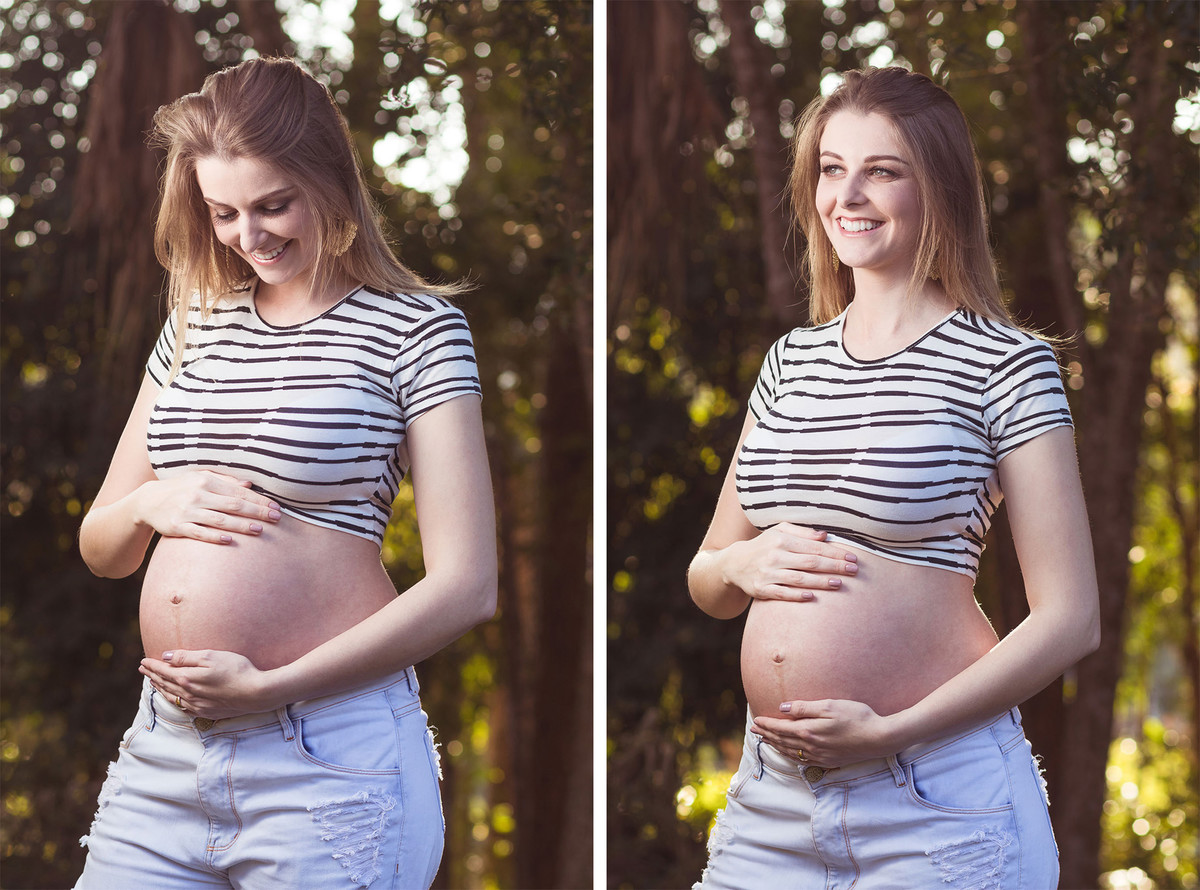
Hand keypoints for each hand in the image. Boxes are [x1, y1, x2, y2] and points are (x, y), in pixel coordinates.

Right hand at [134, 471, 280, 543]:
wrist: (147, 501)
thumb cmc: (180, 489)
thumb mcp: (200, 479)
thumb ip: (225, 481)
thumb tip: (249, 484)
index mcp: (206, 481)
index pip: (238, 492)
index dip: (258, 499)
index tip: (275, 506)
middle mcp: (198, 495)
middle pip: (233, 505)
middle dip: (256, 511)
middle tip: (276, 518)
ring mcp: (188, 511)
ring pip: (220, 520)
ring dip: (241, 525)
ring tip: (259, 530)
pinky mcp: (178, 526)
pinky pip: (199, 533)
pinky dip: (214, 537)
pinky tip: (229, 541)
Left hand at [139, 649, 274, 719]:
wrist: (255, 693)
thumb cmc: (236, 670)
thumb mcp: (211, 656)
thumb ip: (186, 657)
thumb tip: (165, 657)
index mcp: (187, 678)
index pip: (164, 670)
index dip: (153, 665)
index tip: (143, 660)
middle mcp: (188, 694)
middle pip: (165, 684)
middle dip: (153, 675)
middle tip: (143, 669)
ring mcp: (196, 704)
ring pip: (171, 696)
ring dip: (160, 688)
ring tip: (153, 682)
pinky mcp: (206, 711)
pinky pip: (182, 706)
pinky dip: (173, 700)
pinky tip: (173, 698)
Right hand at [722, 524, 857, 601]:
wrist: (734, 563)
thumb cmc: (764, 545)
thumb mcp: (779, 531)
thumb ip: (802, 532)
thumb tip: (825, 535)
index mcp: (781, 539)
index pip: (813, 546)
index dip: (835, 552)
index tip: (853, 557)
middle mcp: (775, 556)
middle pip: (810, 562)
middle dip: (834, 566)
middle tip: (853, 570)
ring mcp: (768, 573)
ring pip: (799, 579)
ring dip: (820, 582)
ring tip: (839, 584)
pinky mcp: (761, 589)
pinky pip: (782, 593)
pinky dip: (796, 595)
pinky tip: (811, 596)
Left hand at [751, 699, 895, 767]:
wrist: (880, 738)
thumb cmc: (857, 717)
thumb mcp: (830, 705)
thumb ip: (804, 707)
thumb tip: (782, 708)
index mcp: (809, 731)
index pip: (781, 728)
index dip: (767, 724)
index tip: (756, 720)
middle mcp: (811, 746)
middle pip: (783, 741)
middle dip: (767, 734)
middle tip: (754, 730)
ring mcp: (820, 756)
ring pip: (791, 752)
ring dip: (776, 745)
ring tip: (766, 740)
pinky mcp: (828, 761)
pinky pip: (802, 760)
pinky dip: (790, 755)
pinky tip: (789, 752)